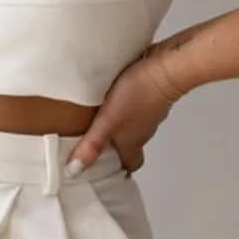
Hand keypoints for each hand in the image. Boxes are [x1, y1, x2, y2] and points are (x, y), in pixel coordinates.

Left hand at [65, 42, 187, 176]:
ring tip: (96, 119)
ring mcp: (149, 112)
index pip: (129, 165)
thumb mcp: (108, 120)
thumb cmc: (137, 95)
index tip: (103, 170)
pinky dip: (124, 106)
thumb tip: (73, 171)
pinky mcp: (150, 94)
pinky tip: (111, 96)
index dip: (117, 170)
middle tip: (94, 144)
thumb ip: (92, 144)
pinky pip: (135, 106)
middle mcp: (143, 131)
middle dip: (113, 147)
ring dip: (117, 125)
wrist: (164, 67)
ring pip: (132, 125)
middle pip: (129, 145)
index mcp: (133, 142)